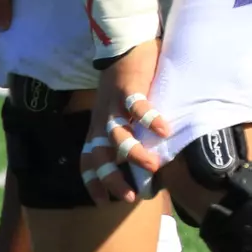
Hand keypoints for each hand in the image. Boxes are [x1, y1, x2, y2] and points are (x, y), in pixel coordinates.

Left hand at [82, 39, 166, 204]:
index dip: (92, 181)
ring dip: (133, 152)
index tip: (103, 202)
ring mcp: (113, 105)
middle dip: (112, 177)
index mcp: (96, 128)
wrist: (122, 49)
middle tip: (130, 195)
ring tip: (152, 166)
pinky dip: (150, 118)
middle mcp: (101, 120)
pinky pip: (137, 106)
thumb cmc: (122, 87)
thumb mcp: (116, 115)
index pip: (87, 160)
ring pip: (117, 134)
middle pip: (100, 154)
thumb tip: (138, 165)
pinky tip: (164, 131)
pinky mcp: (127, 89)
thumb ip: (124, 136)